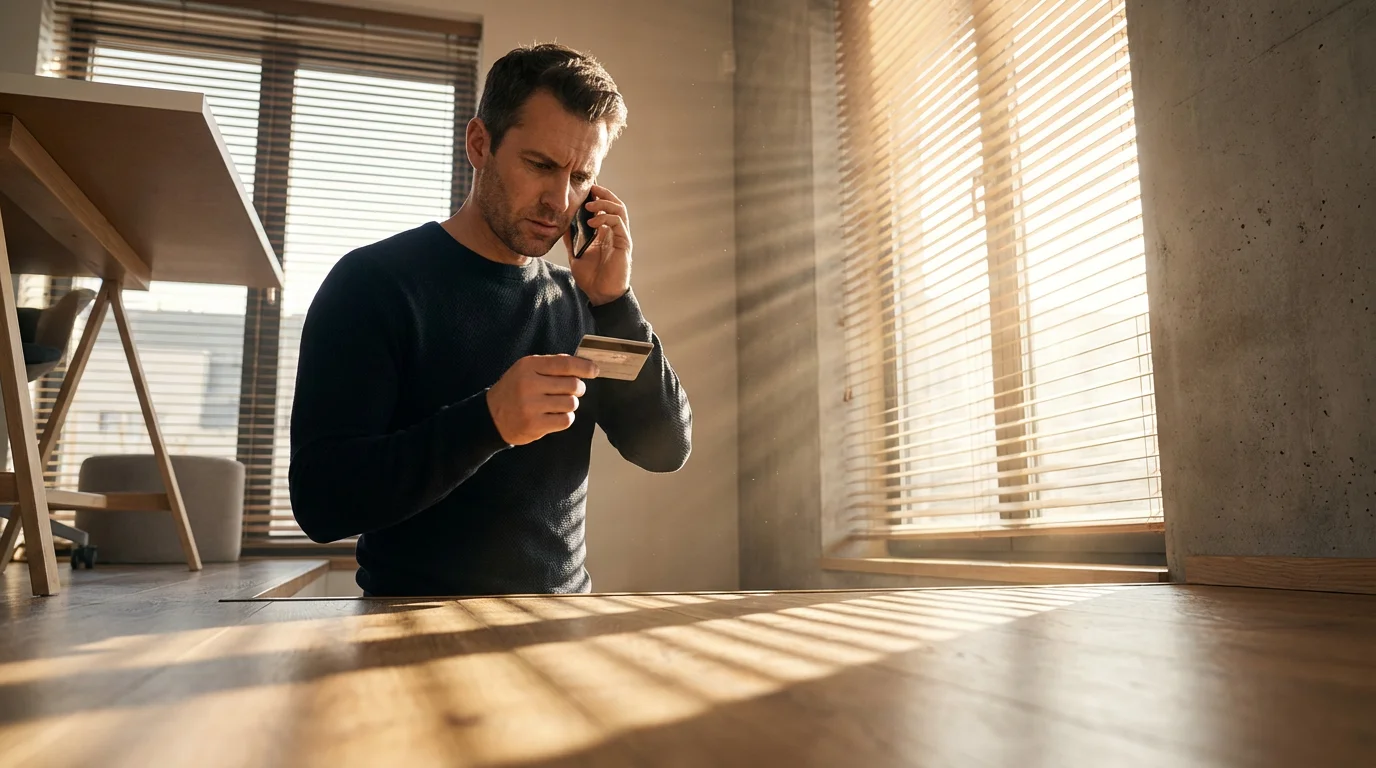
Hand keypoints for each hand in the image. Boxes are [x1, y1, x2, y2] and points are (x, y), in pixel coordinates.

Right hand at [486, 355, 599, 445]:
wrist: (491, 416)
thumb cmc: (514, 390)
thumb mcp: (526, 370)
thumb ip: (551, 365)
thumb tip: (582, 363)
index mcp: (528, 366)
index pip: (564, 364)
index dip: (584, 367)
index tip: (594, 370)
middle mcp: (529, 384)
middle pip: (572, 385)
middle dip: (578, 388)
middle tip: (572, 391)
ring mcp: (531, 406)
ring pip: (571, 403)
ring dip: (570, 404)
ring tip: (558, 404)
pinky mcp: (535, 424)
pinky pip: (566, 420)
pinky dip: (565, 418)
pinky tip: (554, 416)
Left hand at [566, 183, 631, 305]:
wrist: (600, 294)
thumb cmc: (591, 277)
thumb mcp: (575, 254)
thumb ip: (571, 239)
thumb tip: (561, 224)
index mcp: (605, 233)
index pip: (605, 207)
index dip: (598, 195)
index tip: (586, 187)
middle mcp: (615, 232)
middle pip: (615, 204)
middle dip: (603, 193)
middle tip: (590, 188)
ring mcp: (620, 237)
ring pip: (619, 210)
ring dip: (605, 203)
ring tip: (589, 205)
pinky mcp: (624, 244)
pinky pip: (618, 224)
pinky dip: (606, 218)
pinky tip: (593, 222)